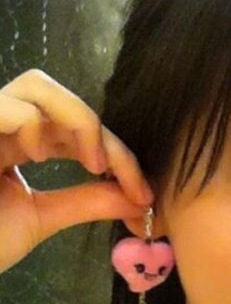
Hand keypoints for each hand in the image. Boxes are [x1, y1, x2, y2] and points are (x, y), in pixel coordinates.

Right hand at [0, 69, 153, 272]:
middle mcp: (5, 126)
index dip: (117, 154)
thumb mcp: (41, 218)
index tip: (143, 194)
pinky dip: (34, 125)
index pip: (78, 130)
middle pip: (61, 97)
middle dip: (101, 132)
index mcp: (22, 144)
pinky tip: (40, 157)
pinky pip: (7, 105)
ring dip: (77, 119)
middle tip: (116, 172)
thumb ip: (85, 202)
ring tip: (89, 162)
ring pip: (36, 86)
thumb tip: (137, 200)